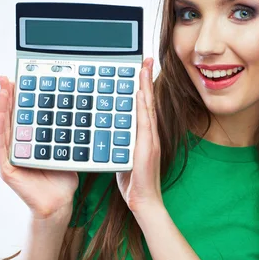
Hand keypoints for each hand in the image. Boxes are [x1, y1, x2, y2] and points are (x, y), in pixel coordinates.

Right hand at [0, 76, 78, 220]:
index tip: (19, 81)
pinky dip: (1, 129)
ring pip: (2, 128)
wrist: (58, 204)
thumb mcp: (65, 152)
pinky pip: (1, 146)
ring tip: (3, 89)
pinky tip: (2, 115)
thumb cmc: (61, 181)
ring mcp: (9, 158)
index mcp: (28, 143)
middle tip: (6, 77)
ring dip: (1, 108)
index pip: (21, 117)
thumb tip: (79, 118)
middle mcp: (16, 148)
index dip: (18, 100)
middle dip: (6, 97)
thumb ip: (66, 138)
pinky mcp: (6, 168)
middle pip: (9, 118)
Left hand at [116, 58, 162, 216]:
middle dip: (147, 79)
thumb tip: (107, 135)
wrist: (143, 200)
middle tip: (146, 59)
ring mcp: (151, 140)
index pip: (144, 107)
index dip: (143, 87)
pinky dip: (143, 107)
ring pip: (148, 108)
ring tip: (143, 68)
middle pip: (148, 101)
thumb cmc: (133, 182)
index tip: (142, 70)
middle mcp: (150, 135)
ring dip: (145, 87)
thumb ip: (118, 143)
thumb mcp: (122, 157)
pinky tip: (139, 94)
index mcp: (145, 136)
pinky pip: (145, 123)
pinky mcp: (148, 147)